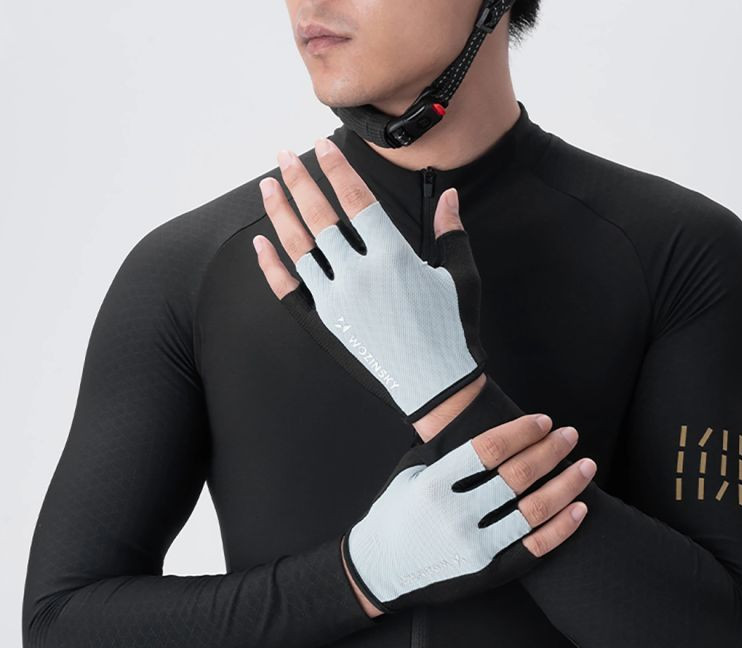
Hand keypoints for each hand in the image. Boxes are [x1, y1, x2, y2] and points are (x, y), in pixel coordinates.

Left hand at [253, 139, 486, 424]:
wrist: (437, 387)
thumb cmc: (453, 333)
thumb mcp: (461, 278)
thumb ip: (451, 233)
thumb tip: (450, 196)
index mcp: (394, 258)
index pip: (356, 200)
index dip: (338, 169)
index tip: (323, 146)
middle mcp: (359, 275)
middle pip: (321, 216)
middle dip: (300, 181)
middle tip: (284, 156)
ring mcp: (337, 301)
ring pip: (299, 248)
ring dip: (280, 213)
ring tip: (268, 186)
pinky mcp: (325, 324)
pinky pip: (289, 290)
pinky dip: (272, 266)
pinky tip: (261, 243)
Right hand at [340, 410, 594, 614]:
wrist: (379, 571)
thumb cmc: (393, 516)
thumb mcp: (409, 473)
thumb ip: (443, 450)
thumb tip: (479, 418)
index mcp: (433, 484)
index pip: (489, 449)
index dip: (521, 432)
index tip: (543, 421)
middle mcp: (455, 515)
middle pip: (517, 475)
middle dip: (551, 450)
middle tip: (570, 435)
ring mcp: (474, 547)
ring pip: (533, 511)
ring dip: (566, 485)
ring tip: (585, 466)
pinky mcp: (487, 572)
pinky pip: (534, 548)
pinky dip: (562, 527)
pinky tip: (579, 508)